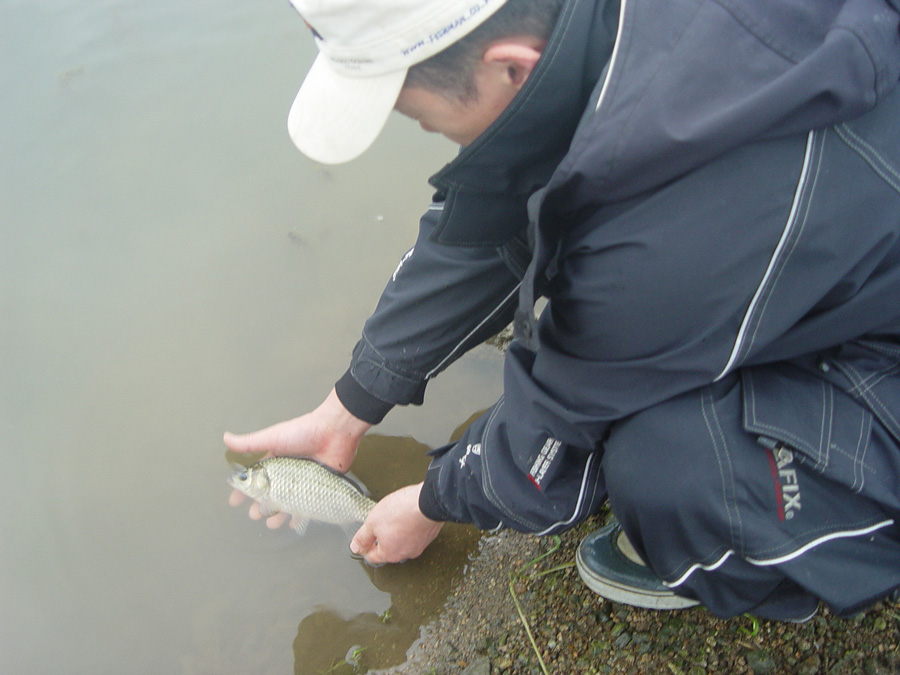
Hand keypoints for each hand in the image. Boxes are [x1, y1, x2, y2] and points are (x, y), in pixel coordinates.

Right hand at [226, 388, 371, 527]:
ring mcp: (303, 480)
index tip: (234, 502)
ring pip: (286, 502)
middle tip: (254, 514)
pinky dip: (298, 515)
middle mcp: (288, 472)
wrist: (335, 432)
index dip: (243, 490)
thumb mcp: (273, 437)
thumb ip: (250, 443)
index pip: (255, 479)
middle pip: (270, 494)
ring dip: (277, 514)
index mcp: (276, 460)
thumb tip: (225, 438)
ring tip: (271, 522)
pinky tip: (292, 522)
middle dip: (260, 506)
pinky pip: (306, 504)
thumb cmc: (304, 432)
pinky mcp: (319, 486)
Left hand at [350, 483, 443, 564]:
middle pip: (388, 549)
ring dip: (397, 532)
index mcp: (390, 553)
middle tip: (380, 522)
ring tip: (395, 516)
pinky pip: (415, 534)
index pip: (372, 557)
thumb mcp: (372, 522)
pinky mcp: (429, 535)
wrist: (428, 501)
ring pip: (403, 541)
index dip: (365, 546)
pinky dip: (410, 527)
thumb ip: (362, 537)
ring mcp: (420, 545)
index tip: (364, 537)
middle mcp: (406, 553)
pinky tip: (407, 514)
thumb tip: (356, 547)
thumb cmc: (402, 511)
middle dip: (382, 537)